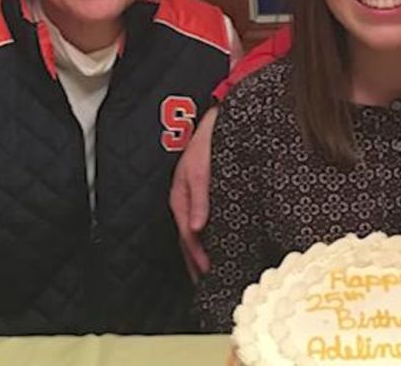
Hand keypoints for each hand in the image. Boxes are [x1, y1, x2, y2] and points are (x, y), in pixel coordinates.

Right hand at [169, 106, 217, 280]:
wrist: (220, 119)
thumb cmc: (209, 141)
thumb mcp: (200, 168)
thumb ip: (199, 198)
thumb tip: (195, 228)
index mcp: (180, 195)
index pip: (186, 234)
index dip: (196, 255)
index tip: (207, 272)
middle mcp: (185, 199)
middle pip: (187, 237)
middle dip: (194, 260)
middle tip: (205, 281)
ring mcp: (194, 196)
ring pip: (194, 230)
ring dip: (199, 251)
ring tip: (208, 271)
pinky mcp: (204, 191)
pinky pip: (202, 219)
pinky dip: (207, 235)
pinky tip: (216, 243)